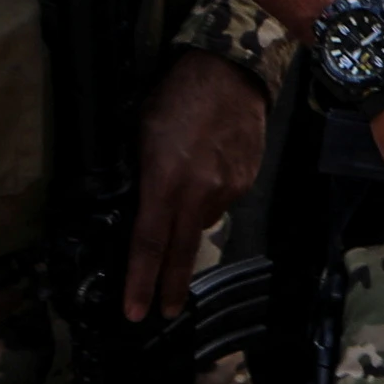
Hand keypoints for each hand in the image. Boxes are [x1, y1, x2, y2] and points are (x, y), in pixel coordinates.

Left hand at [124, 53, 266, 321]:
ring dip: (188, 221)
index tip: (135, 311)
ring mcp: (228, 189)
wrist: (230, 71)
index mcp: (166, 182)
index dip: (141, 281)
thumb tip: (141, 209)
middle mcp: (200, 193)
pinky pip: (222, 202)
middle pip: (181, 252)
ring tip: (183, 192)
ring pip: (202, 221)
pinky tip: (206, 173)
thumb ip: (144, 178)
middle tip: (163, 311)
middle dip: (169, 285)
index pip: (149, 243)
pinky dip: (209, 197)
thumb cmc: (174, 96)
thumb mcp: (143, 135)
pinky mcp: (247, 180)